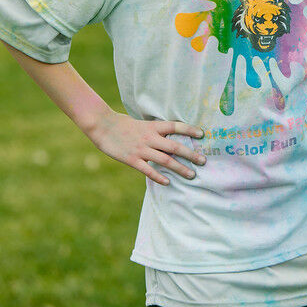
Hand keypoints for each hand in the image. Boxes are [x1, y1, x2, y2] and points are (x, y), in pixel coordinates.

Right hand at [87, 110, 205, 185]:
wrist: (103, 126)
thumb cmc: (123, 124)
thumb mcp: (142, 124)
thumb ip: (155, 131)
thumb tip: (169, 135)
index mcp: (153, 127)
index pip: (175, 126)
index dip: (189, 129)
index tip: (202, 134)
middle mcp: (150, 138)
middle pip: (175, 146)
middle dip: (191, 154)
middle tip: (204, 161)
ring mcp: (141, 149)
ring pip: (165, 160)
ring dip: (180, 168)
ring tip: (192, 175)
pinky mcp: (132, 159)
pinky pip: (148, 170)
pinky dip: (159, 176)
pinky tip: (168, 182)